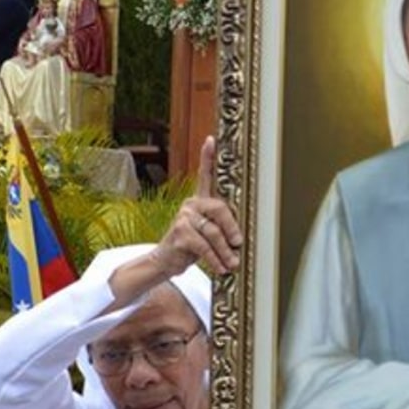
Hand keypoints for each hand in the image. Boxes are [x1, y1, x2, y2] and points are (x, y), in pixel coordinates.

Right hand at [153, 136, 242, 276]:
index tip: (211, 140)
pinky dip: (216, 259)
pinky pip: (204, 246)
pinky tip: (222, 268)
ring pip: (213, 232)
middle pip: (219, 209)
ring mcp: (184, 218)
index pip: (205, 175)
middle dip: (233, 228)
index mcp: (199, 201)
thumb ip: (221, 226)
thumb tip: (242, 237)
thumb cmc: (192, 245)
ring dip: (226, 251)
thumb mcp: (208, 233)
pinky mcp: (180, 233)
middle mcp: (191, 204)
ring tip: (233, 263)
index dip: (208, 157)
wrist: (166, 261)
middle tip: (239, 243)